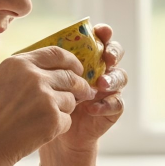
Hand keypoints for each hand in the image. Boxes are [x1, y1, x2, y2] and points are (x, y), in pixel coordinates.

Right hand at [0, 44, 97, 165]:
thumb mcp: (3, 81)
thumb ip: (29, 73)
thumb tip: (61, 69)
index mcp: (20, 64)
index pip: (57, 54)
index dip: (73, 62)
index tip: (78, 69)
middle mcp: (34, 76)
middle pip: (71, 77)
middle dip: (80, 87)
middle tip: (83, 94)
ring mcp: (45, 97)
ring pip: (71, 100)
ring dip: (64, 110)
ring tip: (41, 119)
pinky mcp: (52, 118)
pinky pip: (67, 120)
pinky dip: (59, 127)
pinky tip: (40, 131)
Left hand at [39, 23, 126, 156]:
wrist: (55, 134)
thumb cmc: (49, 101)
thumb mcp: (47, 79)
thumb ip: (50, 63)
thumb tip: (43, 46)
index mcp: (87, 58)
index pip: (100, 39)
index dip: (104, 33)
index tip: (100, 31)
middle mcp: (101, 69)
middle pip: (116, 53)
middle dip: (113, 52)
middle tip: (107, 58)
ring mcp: (109, 89)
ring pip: (121, 77)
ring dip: (112, 79)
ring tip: (100, 85)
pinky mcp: (113, 108)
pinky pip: (117, 103)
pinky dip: (105, 104)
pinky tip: (92, 108)